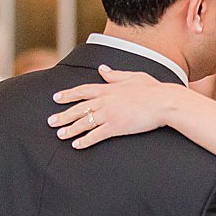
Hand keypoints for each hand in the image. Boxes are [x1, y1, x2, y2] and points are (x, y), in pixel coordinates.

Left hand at [49, 65, 177, 148]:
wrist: (164, 101)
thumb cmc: (154, 89)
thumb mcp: (134, 76)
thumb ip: (115, 75)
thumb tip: (102, 69)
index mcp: (108, 88)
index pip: (82, 90)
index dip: (68, 95)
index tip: (56, 98)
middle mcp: (105, 101)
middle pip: (78, 109)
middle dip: (63, 115)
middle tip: (50, 122)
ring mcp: (109, 114)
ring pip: (84, 122)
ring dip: (70, 129)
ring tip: (59, 135)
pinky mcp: (115, 127)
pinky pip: (96, 135)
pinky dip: (84, 141)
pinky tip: (76, 145)